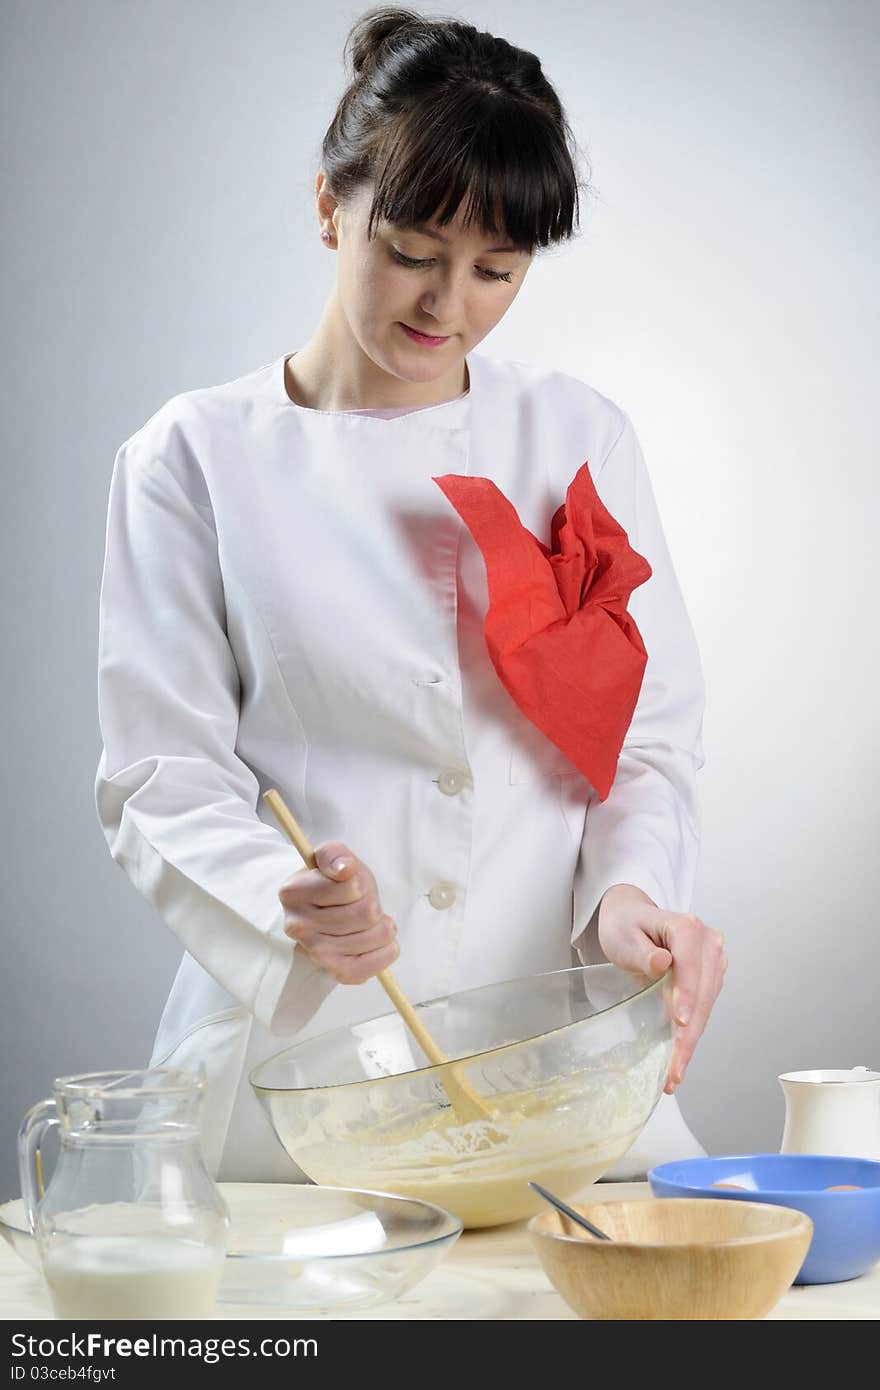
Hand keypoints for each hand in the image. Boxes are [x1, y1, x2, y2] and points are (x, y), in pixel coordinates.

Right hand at [278, 842, 398, 983]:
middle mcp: (298, 925)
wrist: (326, 914)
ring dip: (382, 926)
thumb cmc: (334, 883)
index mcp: (293, 892)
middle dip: (373, 904)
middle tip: (362, 905)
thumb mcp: (334, 858)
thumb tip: (344, 869)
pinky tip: (381, 943)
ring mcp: (314, 951)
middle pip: (367, 911)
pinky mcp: (333, 970)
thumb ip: (335, 854)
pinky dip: (385, 952)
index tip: (351, 886)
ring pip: (376, 935)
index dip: (359, 884)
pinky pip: (371, 966)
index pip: (351, 886)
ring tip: (370, 923)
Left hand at [596, 884, 726, 1093]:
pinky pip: (703, 1010)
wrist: (631, 918)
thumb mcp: (623, 935)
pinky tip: (680, 1056)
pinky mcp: (710, 978)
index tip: (680, 1021)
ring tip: (675, 1072)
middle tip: (674, 1067)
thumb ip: (641, 952)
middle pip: (702, 992)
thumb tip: (663, 962)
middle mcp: (708, 943)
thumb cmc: (625, 925)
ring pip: (706, 1007)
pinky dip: (692, 1034)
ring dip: (691, 1040)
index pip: (691, 964)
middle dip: (689, 1032)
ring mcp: (713, 962)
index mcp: (687, 927)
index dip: (687, 994)